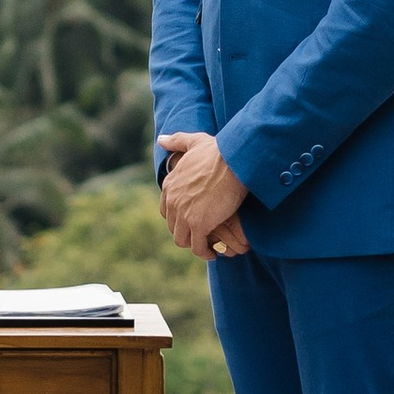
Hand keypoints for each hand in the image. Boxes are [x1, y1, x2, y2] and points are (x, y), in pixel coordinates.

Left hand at [158, 130, 247, 254]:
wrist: (233, 161)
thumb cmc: (218, 150)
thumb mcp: (193, 141)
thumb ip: (176, 141)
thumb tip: (160, 140)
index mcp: (170, 184)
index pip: (166, 211)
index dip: (179, 218)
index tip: (193, 220)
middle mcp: (172, 200)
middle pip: (173, 227)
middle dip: (187, 232)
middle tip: (203, 235)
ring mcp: (183, 213)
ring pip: (182, 240)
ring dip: (194, 245)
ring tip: (208, 246)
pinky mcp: (198, 224)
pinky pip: (198, 247)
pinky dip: (205, 252)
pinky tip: (214, 252)